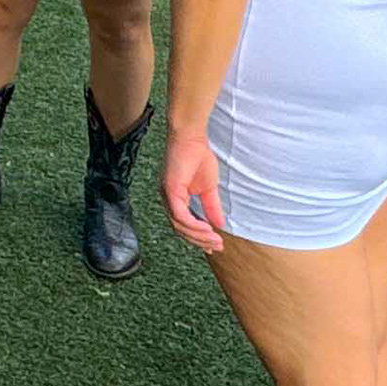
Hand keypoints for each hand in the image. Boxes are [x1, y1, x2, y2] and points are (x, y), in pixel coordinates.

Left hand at [161, 125, 226, 251]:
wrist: (192, 138)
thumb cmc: (197, 157)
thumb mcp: (209, 189)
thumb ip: (212, 207)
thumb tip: (219, 224)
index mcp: (176, 200)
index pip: (184, 226)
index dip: (198, 238)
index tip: (213, 247)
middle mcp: (168, 201)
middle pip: (180, 230)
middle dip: (200, 241)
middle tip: (217, 247)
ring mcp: (167, 197)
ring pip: (179, 226)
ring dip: (198, 236)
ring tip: (215, 240)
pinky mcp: (170, 191)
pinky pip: (180, 215)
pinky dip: (193, 225)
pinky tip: (207, 229)